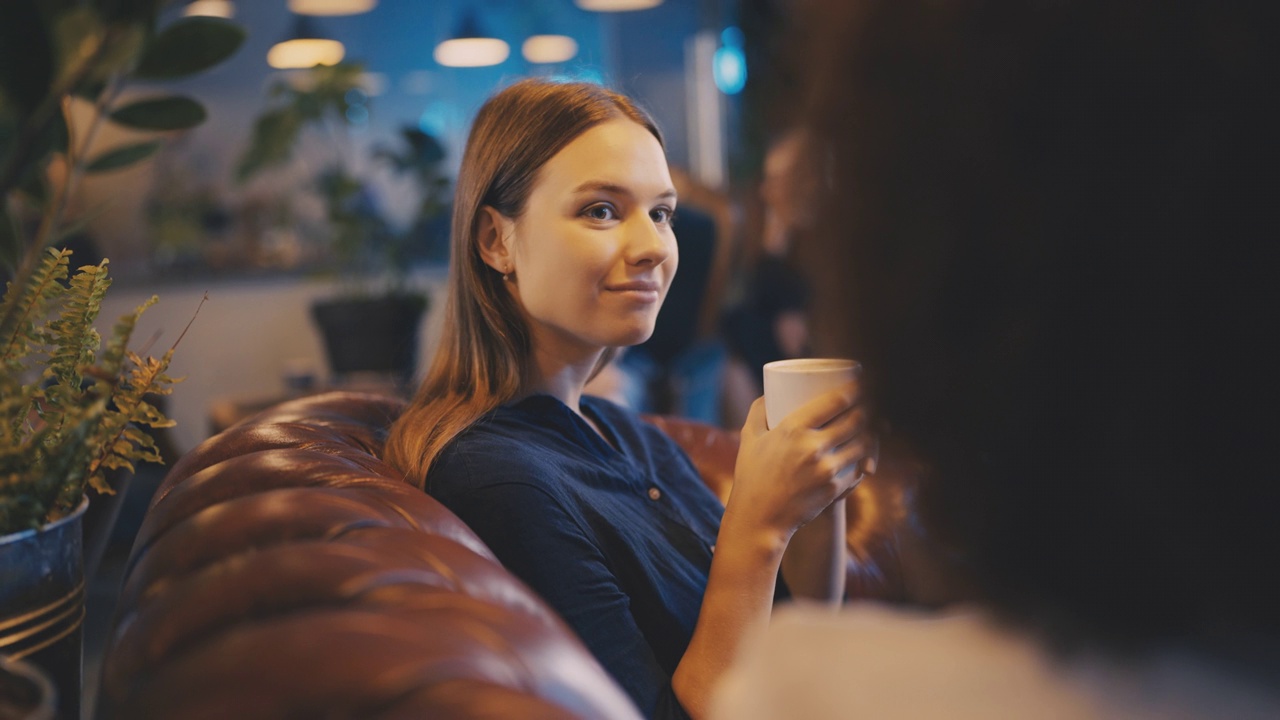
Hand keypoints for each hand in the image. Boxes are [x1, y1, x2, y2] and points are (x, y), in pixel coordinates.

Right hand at [728, 382, 874, 540]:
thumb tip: (771, 391)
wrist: (759, 519)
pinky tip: (864, 455)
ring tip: (872, 428)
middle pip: (856, 419)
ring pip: (863, 444)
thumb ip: (759, 410)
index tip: (859, 384)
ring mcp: (827, 469)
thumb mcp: (749, 438)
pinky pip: (858, 468)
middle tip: (869, 405)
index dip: (854, 389)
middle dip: (868, 409)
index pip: (836, 401)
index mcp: (793, 429)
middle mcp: (813, 447)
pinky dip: (863, 460)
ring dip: (871, 434)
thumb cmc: (752, 476)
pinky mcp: (836, 489)